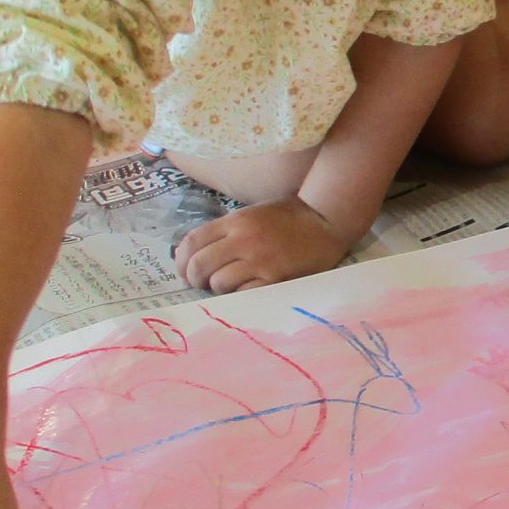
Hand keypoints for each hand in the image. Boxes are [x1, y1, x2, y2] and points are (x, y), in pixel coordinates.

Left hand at [174, 196, 351, 291]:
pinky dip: (240, 294)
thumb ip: (225, 232)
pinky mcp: (275, 278)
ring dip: (219, 288)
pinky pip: (243, 294)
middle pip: (199, 265)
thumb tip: (193, 254)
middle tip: (201, 284)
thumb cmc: (289, 217)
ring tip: (230, 285)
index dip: (180, 261)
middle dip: (194, 279)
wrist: (327, 220)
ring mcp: (259, 260)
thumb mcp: (252, 214)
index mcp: (235, 221)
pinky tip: (247, 289)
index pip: (192, 242)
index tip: (184, 270)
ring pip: (219, 283)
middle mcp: (243, 239)